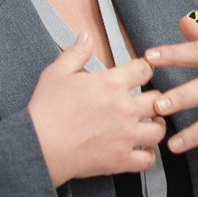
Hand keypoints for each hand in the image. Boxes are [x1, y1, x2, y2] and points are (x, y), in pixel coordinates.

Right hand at [26, 34, 162, 186]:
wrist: (39, 146)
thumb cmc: (46, 109)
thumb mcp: (57, 72)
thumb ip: (76, 53)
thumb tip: (86, 36)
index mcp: (112, 84)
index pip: (144, 70)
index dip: (144, 69)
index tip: (141, 73)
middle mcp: (125, 109)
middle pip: (157, 99)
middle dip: (153, 98)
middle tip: (145, 101)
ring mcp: (126, 136)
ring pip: (158, 129)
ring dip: (156, 125)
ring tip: (149, 125)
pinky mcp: (122, 159)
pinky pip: (148, 159)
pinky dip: (147, 155)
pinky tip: (141, 150)